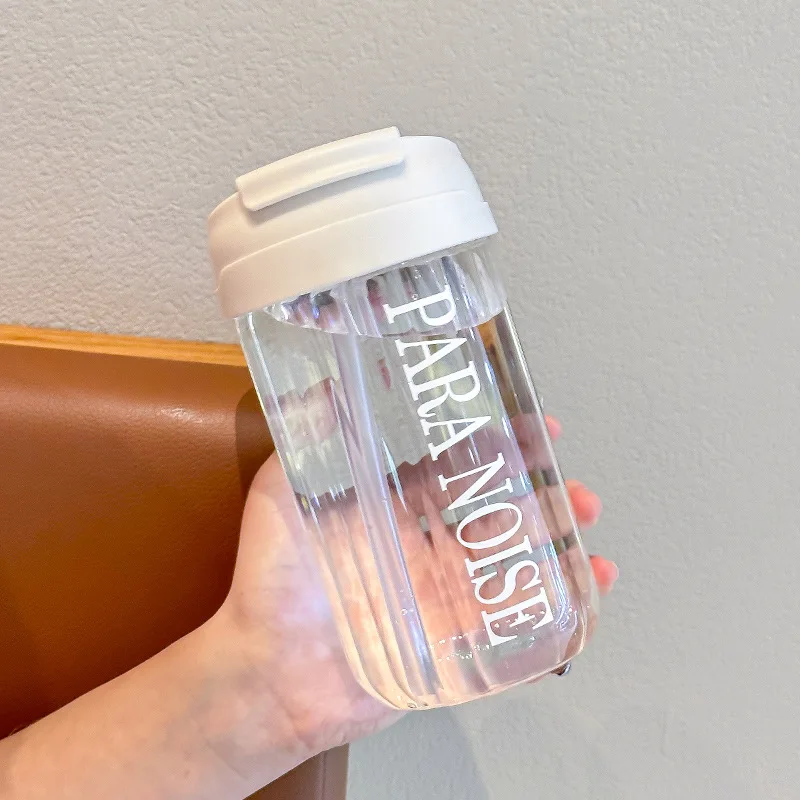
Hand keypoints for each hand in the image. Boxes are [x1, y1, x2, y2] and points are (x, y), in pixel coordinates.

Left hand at [214, 417, 617, 761]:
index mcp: (395, 510)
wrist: (270, 673)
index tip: (537, 427)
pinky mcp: (452, 644)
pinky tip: (586, 595)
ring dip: (562, 547)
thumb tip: (323, 382)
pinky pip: (512, 625)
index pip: (460, 467)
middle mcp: (424, 547)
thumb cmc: (272, 583)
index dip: (501, 445)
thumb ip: (305, 440)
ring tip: (590, 539)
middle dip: (548, 496)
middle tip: (578, 490)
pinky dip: (556, 612)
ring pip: (516, 565)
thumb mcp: (281, 494)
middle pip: (501, 513)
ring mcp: (442, 596)